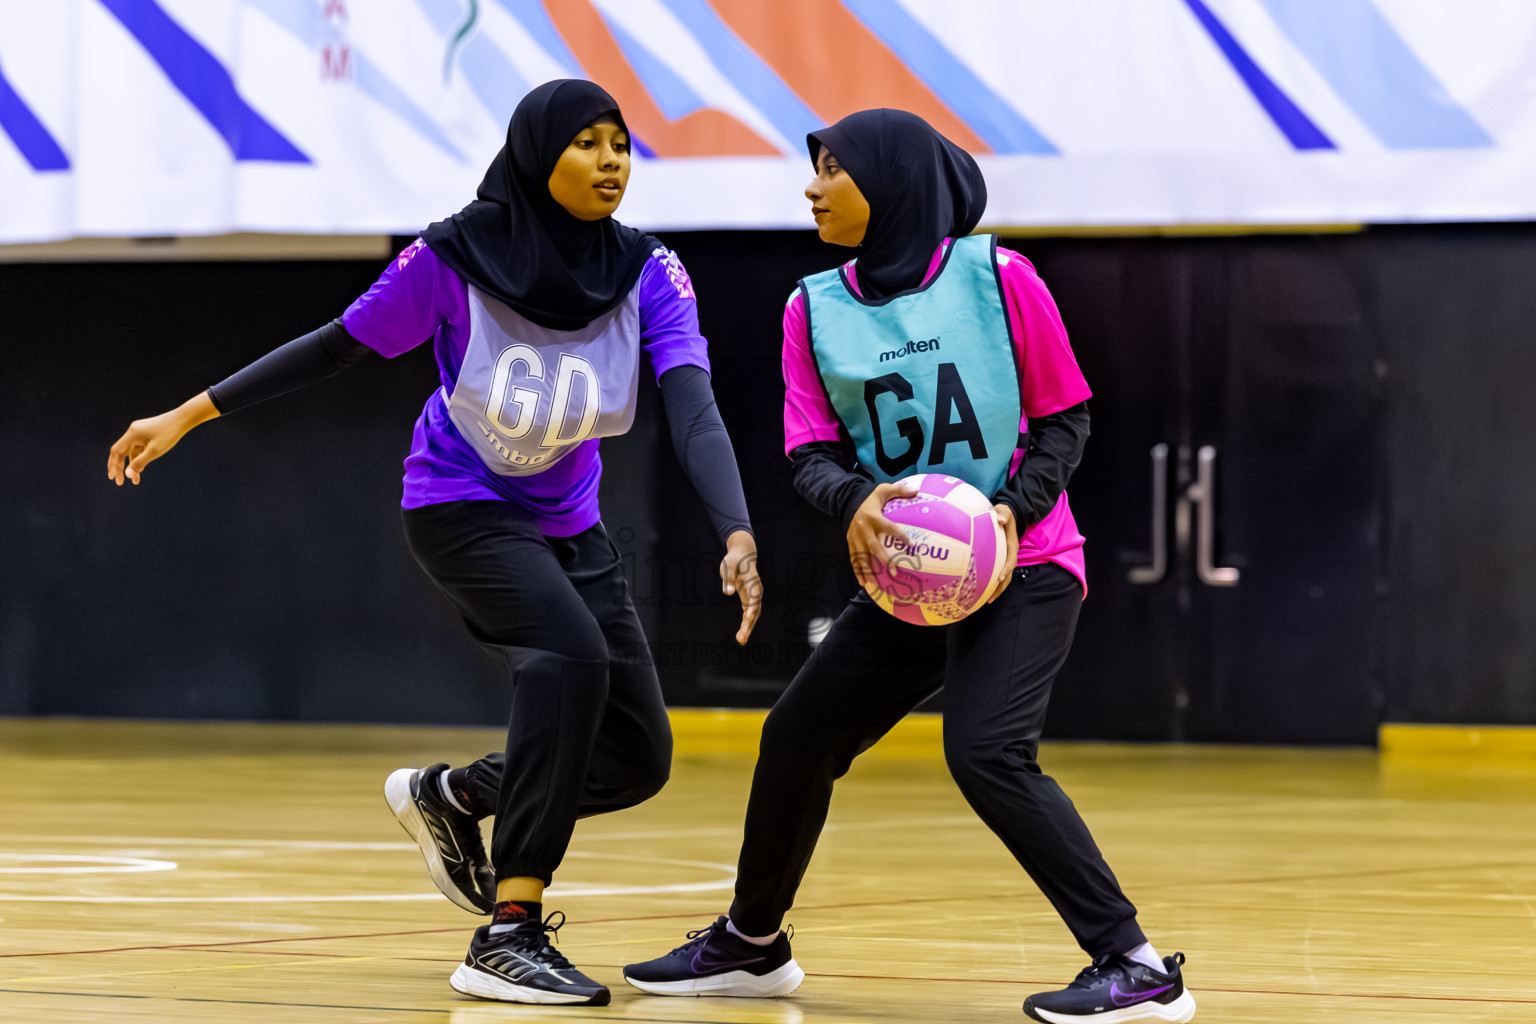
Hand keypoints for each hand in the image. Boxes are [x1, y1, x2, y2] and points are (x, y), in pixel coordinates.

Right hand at [108, 392, 219, 485]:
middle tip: (119, 482)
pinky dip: (139, 458)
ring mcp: (139, 432)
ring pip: (131, 451)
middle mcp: (132, 432)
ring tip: (136, 480)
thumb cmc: (169, 434)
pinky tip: (142, 469)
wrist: (182, 419)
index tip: (112, 478)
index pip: (116, 451)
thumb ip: (140, 462)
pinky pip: (139, 448)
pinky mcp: (146, 433)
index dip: (113, 465)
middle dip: (120, 467)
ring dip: (132, 465)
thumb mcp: (154, 451)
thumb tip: (128, 475)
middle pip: (121, 452)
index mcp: (132, 434)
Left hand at [719, 530, 761, 645]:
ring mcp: (754, 597)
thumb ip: (728, 578)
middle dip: (749, 625)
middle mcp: (756, 591)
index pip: (754, 597)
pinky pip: (749, 615)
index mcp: (753, 582)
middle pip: (755, 610)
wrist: (742, 556)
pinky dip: (746, 625)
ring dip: (748, 628)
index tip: (748, 618)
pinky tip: (740, 637)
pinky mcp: (749, 600)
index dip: (752, 608)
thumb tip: (728, 593)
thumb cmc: (734, 560)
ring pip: (753, 615)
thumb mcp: (728, 565)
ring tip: (740, 641)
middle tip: (741, 638)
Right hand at [846, 480, 917, 587]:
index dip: (900, 536)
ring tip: (875, 584)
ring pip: (861, 557)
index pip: (889, 527)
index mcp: (873, 517)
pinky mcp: (850, 543)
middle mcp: (863, 529)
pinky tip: (863, 584)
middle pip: (873, 547)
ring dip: (868, 571)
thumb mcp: (884, 490)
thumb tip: (916, 491)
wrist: (848, 502)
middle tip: (894, 572)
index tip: (912, 545)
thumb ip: (899, 490)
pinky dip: (858, 572)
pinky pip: (854, 559)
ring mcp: (855, 537)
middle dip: (883, 560)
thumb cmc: (871, 499)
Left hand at [987, 503, 1021, 602]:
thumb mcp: (1004, 510)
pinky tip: (982, 590)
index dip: (1006, 569)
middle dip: (1000, 587)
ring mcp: (1005, 558)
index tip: (999, 578)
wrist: (1005, 516)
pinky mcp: (1000, 559)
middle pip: (1008, 574)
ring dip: (997, 589)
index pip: (1011, 559)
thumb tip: (1000, 519)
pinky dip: (992, 583)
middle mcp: (1010, 554)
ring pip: (1004, 577)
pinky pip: (997, 573)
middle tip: (990, 598)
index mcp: (1011, 544)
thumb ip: (1003, 514)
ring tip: (987, 600)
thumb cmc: (1003, 514)